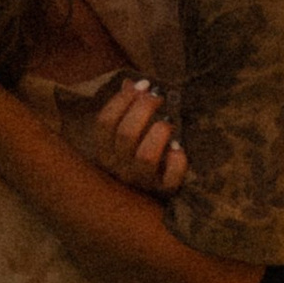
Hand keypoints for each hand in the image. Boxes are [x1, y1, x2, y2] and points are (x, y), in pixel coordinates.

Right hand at [87, 74, 189, 197]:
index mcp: (104, 151)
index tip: (143, 85)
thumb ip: (127, 108)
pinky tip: (179, 149)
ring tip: (168, 123)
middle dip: (145, 109)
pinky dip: (177, 162)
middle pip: (126, 134)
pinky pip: (170, 178)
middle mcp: (118, 168)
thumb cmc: (138, 153)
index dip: (124, 99)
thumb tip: (130, 83)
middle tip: (158, 98)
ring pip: (145, 156)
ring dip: (159, 133)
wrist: (147, 200)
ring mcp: (140, 182)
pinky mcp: (163, 191)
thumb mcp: (126, 133)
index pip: (105, 121)